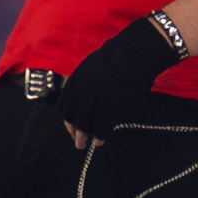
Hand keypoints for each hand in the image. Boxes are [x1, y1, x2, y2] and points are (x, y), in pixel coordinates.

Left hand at [50, 21, 180, 143]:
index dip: (67, 119)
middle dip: (74, 131)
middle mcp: (81, 95)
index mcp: (75, 83)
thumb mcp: (91, 66)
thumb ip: (84, 82)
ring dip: (84, 137)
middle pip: (72, 119)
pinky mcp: (109, 110)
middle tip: (78, 140)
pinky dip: (99, 136)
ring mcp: (94, 103)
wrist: (133, 54)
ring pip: (84, 127)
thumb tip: (82, 94)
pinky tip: (101, 140)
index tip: (71, 125)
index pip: (64, 107)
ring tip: (86, 144)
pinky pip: (101, 129)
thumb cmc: (117, 56)